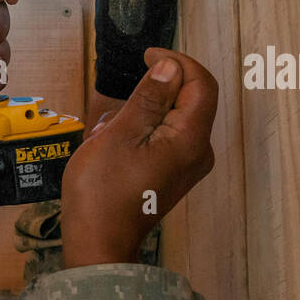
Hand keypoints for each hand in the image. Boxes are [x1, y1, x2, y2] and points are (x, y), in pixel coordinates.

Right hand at [61, 48, 217, 267]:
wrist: (97, 243)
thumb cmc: (102, 191)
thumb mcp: (119, 135)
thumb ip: (149, 98)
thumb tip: (170, 67)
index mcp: (191, 139)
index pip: (201, 83)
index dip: (177, 62)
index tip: (147, 55)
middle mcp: (199, 152)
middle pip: (189, 101)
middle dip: (152, 93)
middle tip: (116, 107)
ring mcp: (187, 167)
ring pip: (172, 120)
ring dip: (140, 115)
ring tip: (106, 134)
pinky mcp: (172, 176)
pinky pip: (163, 140)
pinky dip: (139, 133)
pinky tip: (111, 146)